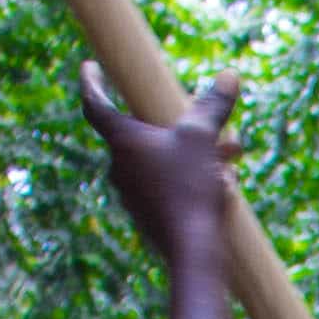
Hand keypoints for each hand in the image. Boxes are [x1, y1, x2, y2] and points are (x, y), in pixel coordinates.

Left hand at [78, 64, 241, 265]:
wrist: (191, 250)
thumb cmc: (190, 188)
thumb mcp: (203, 139)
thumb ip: (212, 105)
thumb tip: (229, 75)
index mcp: (122, 141)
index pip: (95, 103)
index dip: (91, 82)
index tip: (89, 67)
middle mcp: (119, 166)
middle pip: (143, 133)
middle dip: (177, 126)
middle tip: (206, 121)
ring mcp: (131, 193)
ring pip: (162, 161)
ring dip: (193, 155)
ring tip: (229, 156)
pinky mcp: (146, 215)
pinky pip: (168, 185)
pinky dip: (191, 179)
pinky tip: (223, 185)